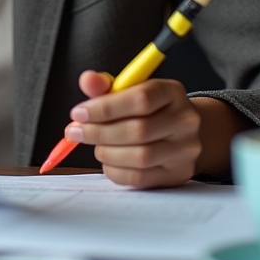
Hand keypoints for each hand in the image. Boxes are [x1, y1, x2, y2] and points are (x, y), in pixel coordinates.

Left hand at [64, 70, 203, 188]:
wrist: (181, 132)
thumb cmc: (148, 109)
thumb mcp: (129, 90)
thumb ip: (105, 86)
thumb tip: (87, 80)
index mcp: (171, 92)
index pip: (140, 99)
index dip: (105, 107)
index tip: (78, 113)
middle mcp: (184, 120)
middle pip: (138, 130)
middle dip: (99, 132)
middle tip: (75, 132)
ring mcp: (184, 150)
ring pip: (140, 156)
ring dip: (107, 152)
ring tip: (95, 146)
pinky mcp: (177, 174)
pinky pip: (141, 178)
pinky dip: (116, 171)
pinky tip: (107, 161)